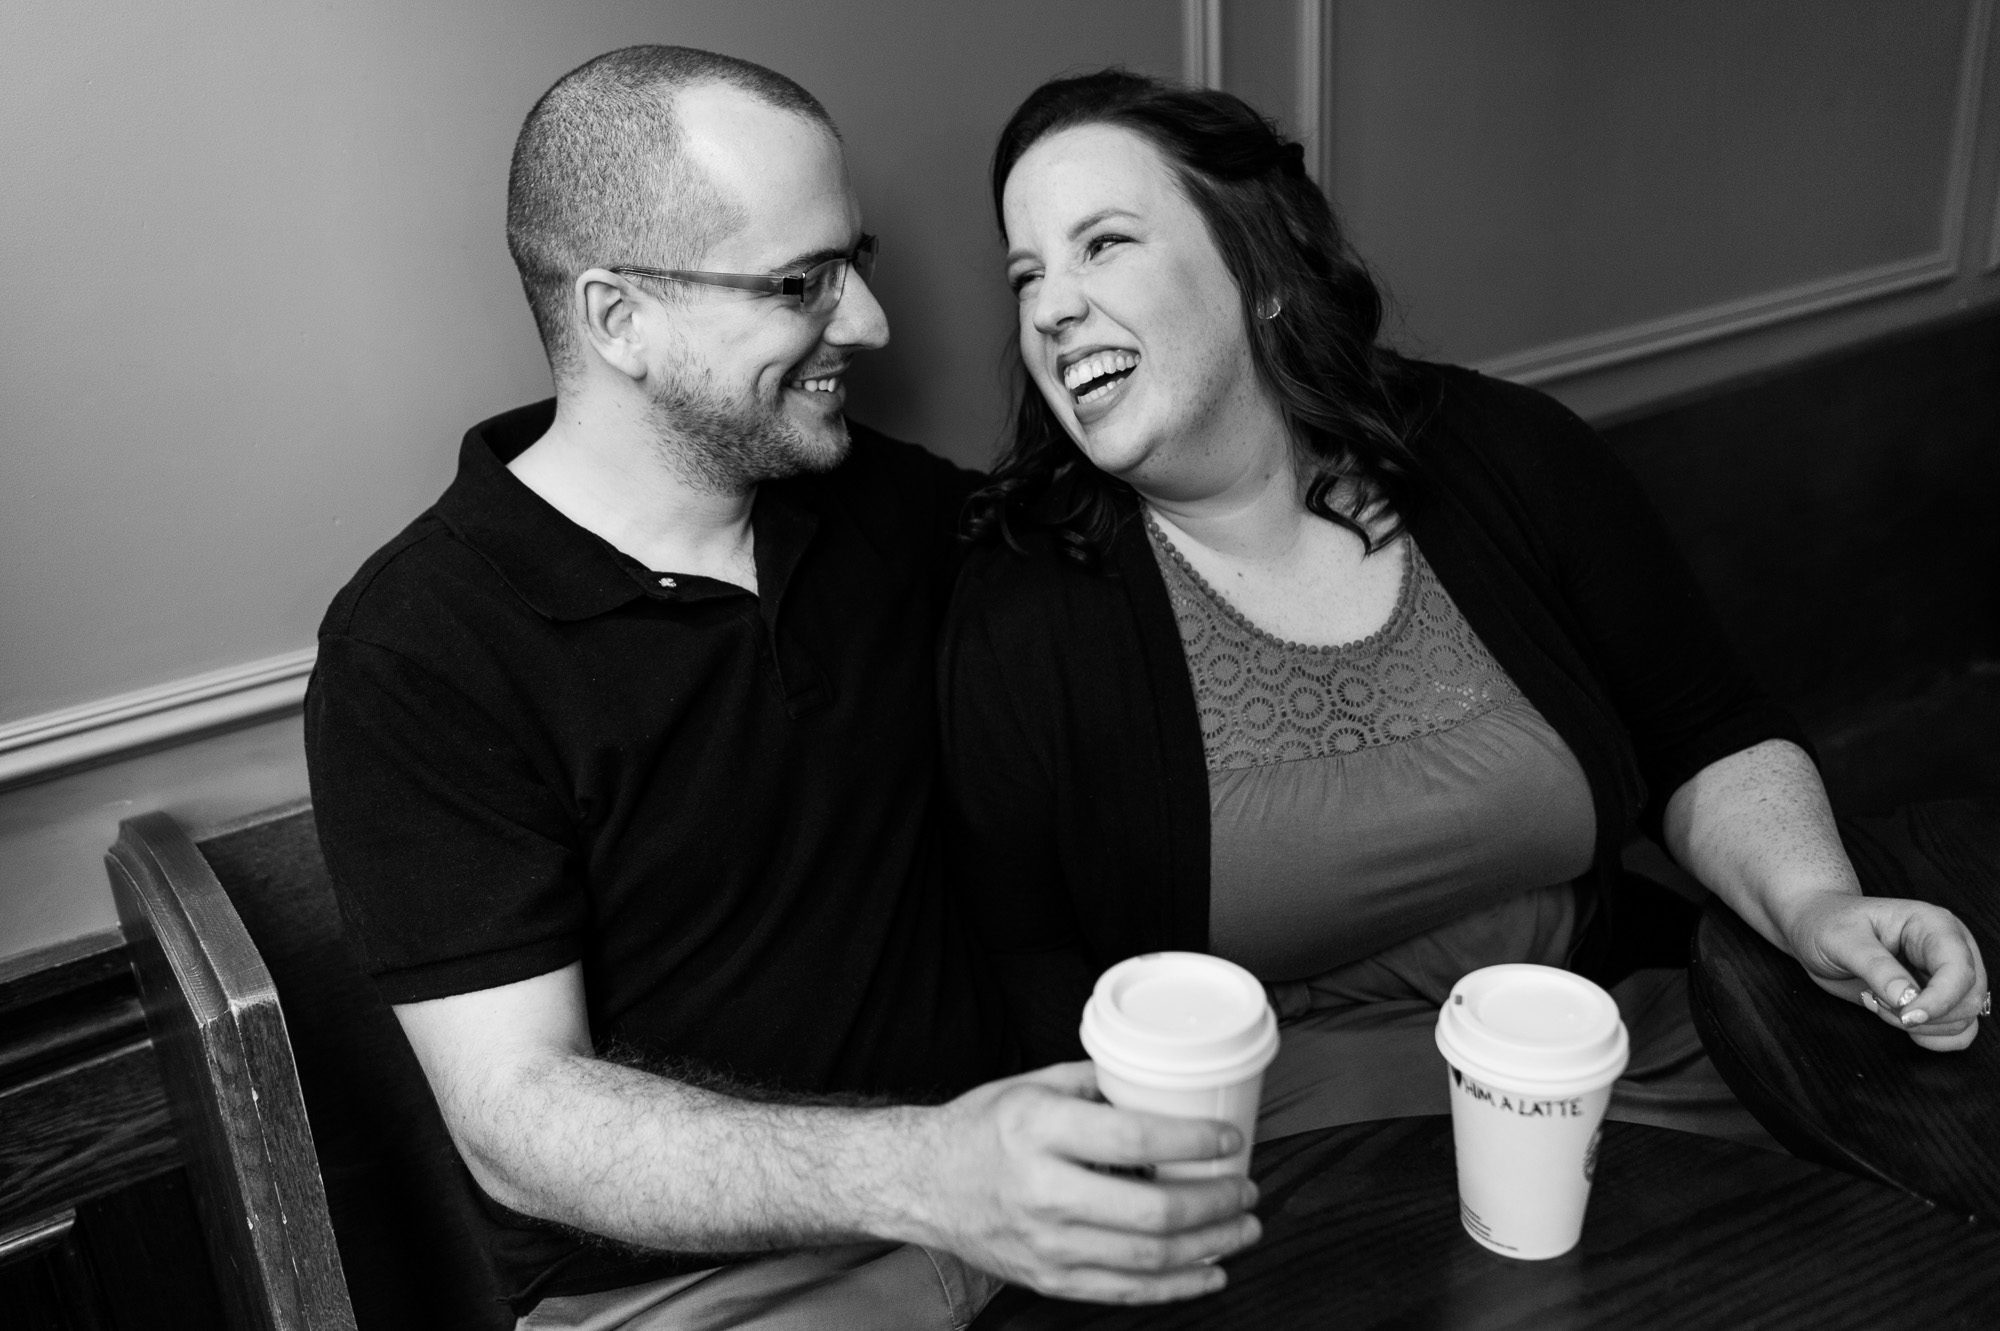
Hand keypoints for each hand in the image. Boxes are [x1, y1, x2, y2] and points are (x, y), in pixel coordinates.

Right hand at [897, 1061, 1260, 1303]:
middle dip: (1215, 1202)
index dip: (1193, 1143)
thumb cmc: (980, 1128)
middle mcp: (1043, 1190)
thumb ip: (1095, 1082)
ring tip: (1244, 1228)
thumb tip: (1158, 1078)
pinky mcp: (1048, 1277)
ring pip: (1146, 1258)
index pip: (1135, 1138)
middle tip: (1247, 1188)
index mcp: (1040, 1130)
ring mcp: (1046, 1243)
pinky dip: (1177, 1286)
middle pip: (1151, 1210)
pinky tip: (1210, 1270)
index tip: (1229, 1140)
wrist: (922, 1182)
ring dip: (1209, 1245)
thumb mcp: (1031, 1086)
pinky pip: (1124, 1292)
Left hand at [1784, 892, 1987, 1050]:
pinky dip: (1933, 1037)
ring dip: (1922, 1026)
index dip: (1939, 1000)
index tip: (1906, 1016)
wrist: (1815, 929)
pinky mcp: (1939, 998)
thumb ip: (1876, 968)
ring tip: (1881, 1003)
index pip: (1959, 970)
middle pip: (1968, 999)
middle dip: (1924, 1014)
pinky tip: (1900, 1022)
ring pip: (1964, 1019)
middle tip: (1878, 1001)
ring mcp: (1947, 975)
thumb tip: (1907, 999)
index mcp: (1933, 925)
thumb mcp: (1842, 940)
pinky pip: (1958, 1032)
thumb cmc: (1827, 924)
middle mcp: (1949, 949)